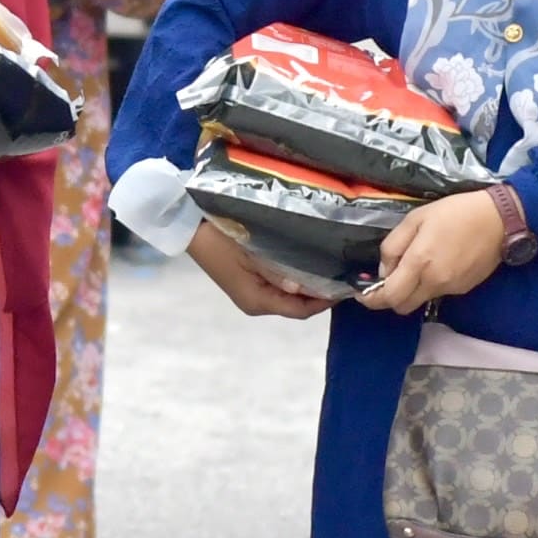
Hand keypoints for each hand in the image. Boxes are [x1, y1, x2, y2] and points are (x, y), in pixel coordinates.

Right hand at [189, 221, 335, 318]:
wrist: (190, 227)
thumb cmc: (220, 239)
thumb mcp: (251, 253)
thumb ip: (278, 270)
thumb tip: (303, 285)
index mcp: (258, 301)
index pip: (301, 310)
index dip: (326, 301)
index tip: (347, 284)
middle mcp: (256, 304)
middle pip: (297, 306)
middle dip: (320, 292)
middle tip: (343, 272)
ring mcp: (251, 295)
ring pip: (289, 296)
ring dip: (308, 284)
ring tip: (329, 265)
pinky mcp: (248, 283)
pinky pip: (279, 287)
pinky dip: (295, 279)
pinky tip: (306, 263)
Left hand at [360, 189, 510, 314]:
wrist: (501, 219)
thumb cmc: (456, 212)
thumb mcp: (416, 219)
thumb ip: (393, 246)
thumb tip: (384, 271)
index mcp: (420, 262)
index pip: (390, 297)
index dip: (372, 300)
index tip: (363, 295)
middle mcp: (435, 281)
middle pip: (403, 306)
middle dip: (391, 298)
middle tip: (388, 281)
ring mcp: (452, 288)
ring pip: (421, 300)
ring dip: (411, 291)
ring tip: (416, 266)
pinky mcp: (465, 288)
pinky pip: (438, 293)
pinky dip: (430, 285)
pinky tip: (437, 264)